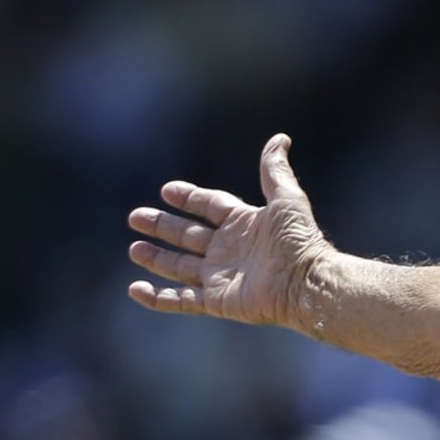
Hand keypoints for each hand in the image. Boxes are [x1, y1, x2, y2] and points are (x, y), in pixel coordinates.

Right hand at [127, 134, 329, 327]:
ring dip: (156, 258)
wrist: (306, 282)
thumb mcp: (287, 198)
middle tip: (136, 216)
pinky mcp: (216, 301)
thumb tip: (279, 138)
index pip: (210, 206)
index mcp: (244, 224)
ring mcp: (221, 277)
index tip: (167, 190)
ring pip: (179, 266)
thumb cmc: (300, 240)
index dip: (189, 198)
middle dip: (162, 226)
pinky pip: (181, 300)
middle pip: (188, 235)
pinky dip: (157, 297)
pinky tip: (136, 289)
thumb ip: (275, 170)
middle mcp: (230, 250)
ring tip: (134, 248)